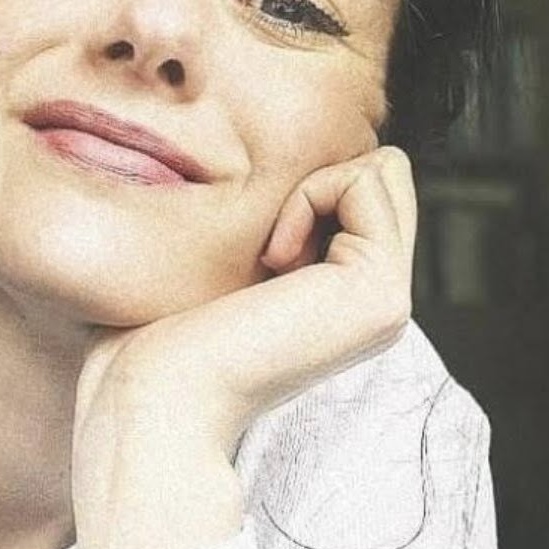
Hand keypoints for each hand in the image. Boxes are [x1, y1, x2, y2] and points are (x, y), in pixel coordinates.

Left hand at [71, 146, 417, 548]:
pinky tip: (273, 260)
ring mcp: (390, 299)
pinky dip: (311, 195)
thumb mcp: (232, 255)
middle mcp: (379, 298)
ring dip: (313, 187)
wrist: (159, 392)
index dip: (308, 183)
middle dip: (323, 176)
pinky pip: (365, 184)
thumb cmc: (165, 323)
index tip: (258, 249)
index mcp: (348, 292)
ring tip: (271, 257)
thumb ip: (280, 217)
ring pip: (384, 169)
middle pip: (386, 171)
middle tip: (271, 244)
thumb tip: (290, 156)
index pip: (364, 183)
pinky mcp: (383, 292)